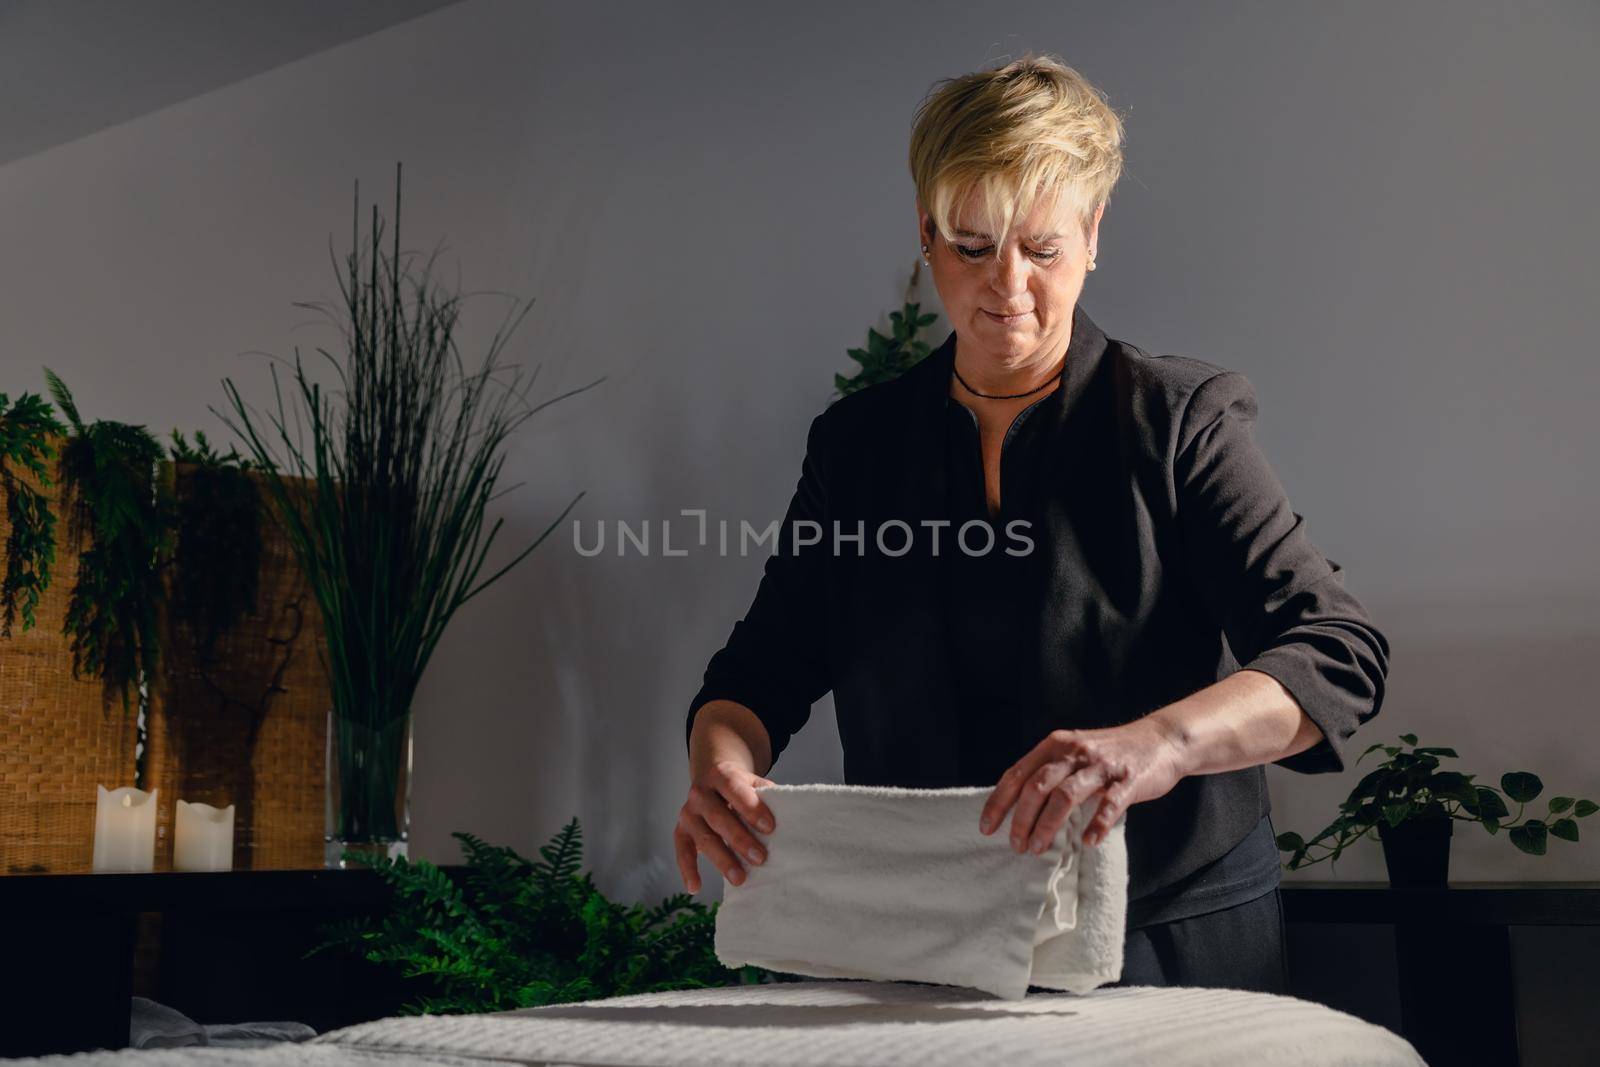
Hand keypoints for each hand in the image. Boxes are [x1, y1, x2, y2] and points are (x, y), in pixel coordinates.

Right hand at [674, 760, 777, 892]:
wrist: (711, 779)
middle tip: (760, 858)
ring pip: (703, 837)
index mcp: (721, 776)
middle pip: (718, 817)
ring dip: (722, 859)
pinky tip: (696, 887)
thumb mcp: (752, 782)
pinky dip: (687, 870)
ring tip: (740, 878)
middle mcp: (700, 793)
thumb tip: (789, 818)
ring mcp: (688, 813)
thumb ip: (766, 796)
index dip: (752, 808)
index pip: (735, 789)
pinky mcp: (681, 831)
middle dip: (740, 839)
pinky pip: (682, 852)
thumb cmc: (740, 787)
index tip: (770, 827)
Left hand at [979, 718, 1187, 852]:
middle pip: (1037, 786)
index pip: (1017, 774)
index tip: (986, 828)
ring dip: (1048, 825)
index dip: (999, 802)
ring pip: (1066, 795)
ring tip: (1039, 849)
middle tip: (1016, 845)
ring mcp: (1101, 766)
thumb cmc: (1110, 752)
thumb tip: (1017, 805)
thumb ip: (1049, 771)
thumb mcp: (1073, 752)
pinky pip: (1109, 805)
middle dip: (1022, 819)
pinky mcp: (1128, 780)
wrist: (1159, 740)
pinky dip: (1096, 825)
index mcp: (1056, 745)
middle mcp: (1075, 752)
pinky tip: (1088, 842)